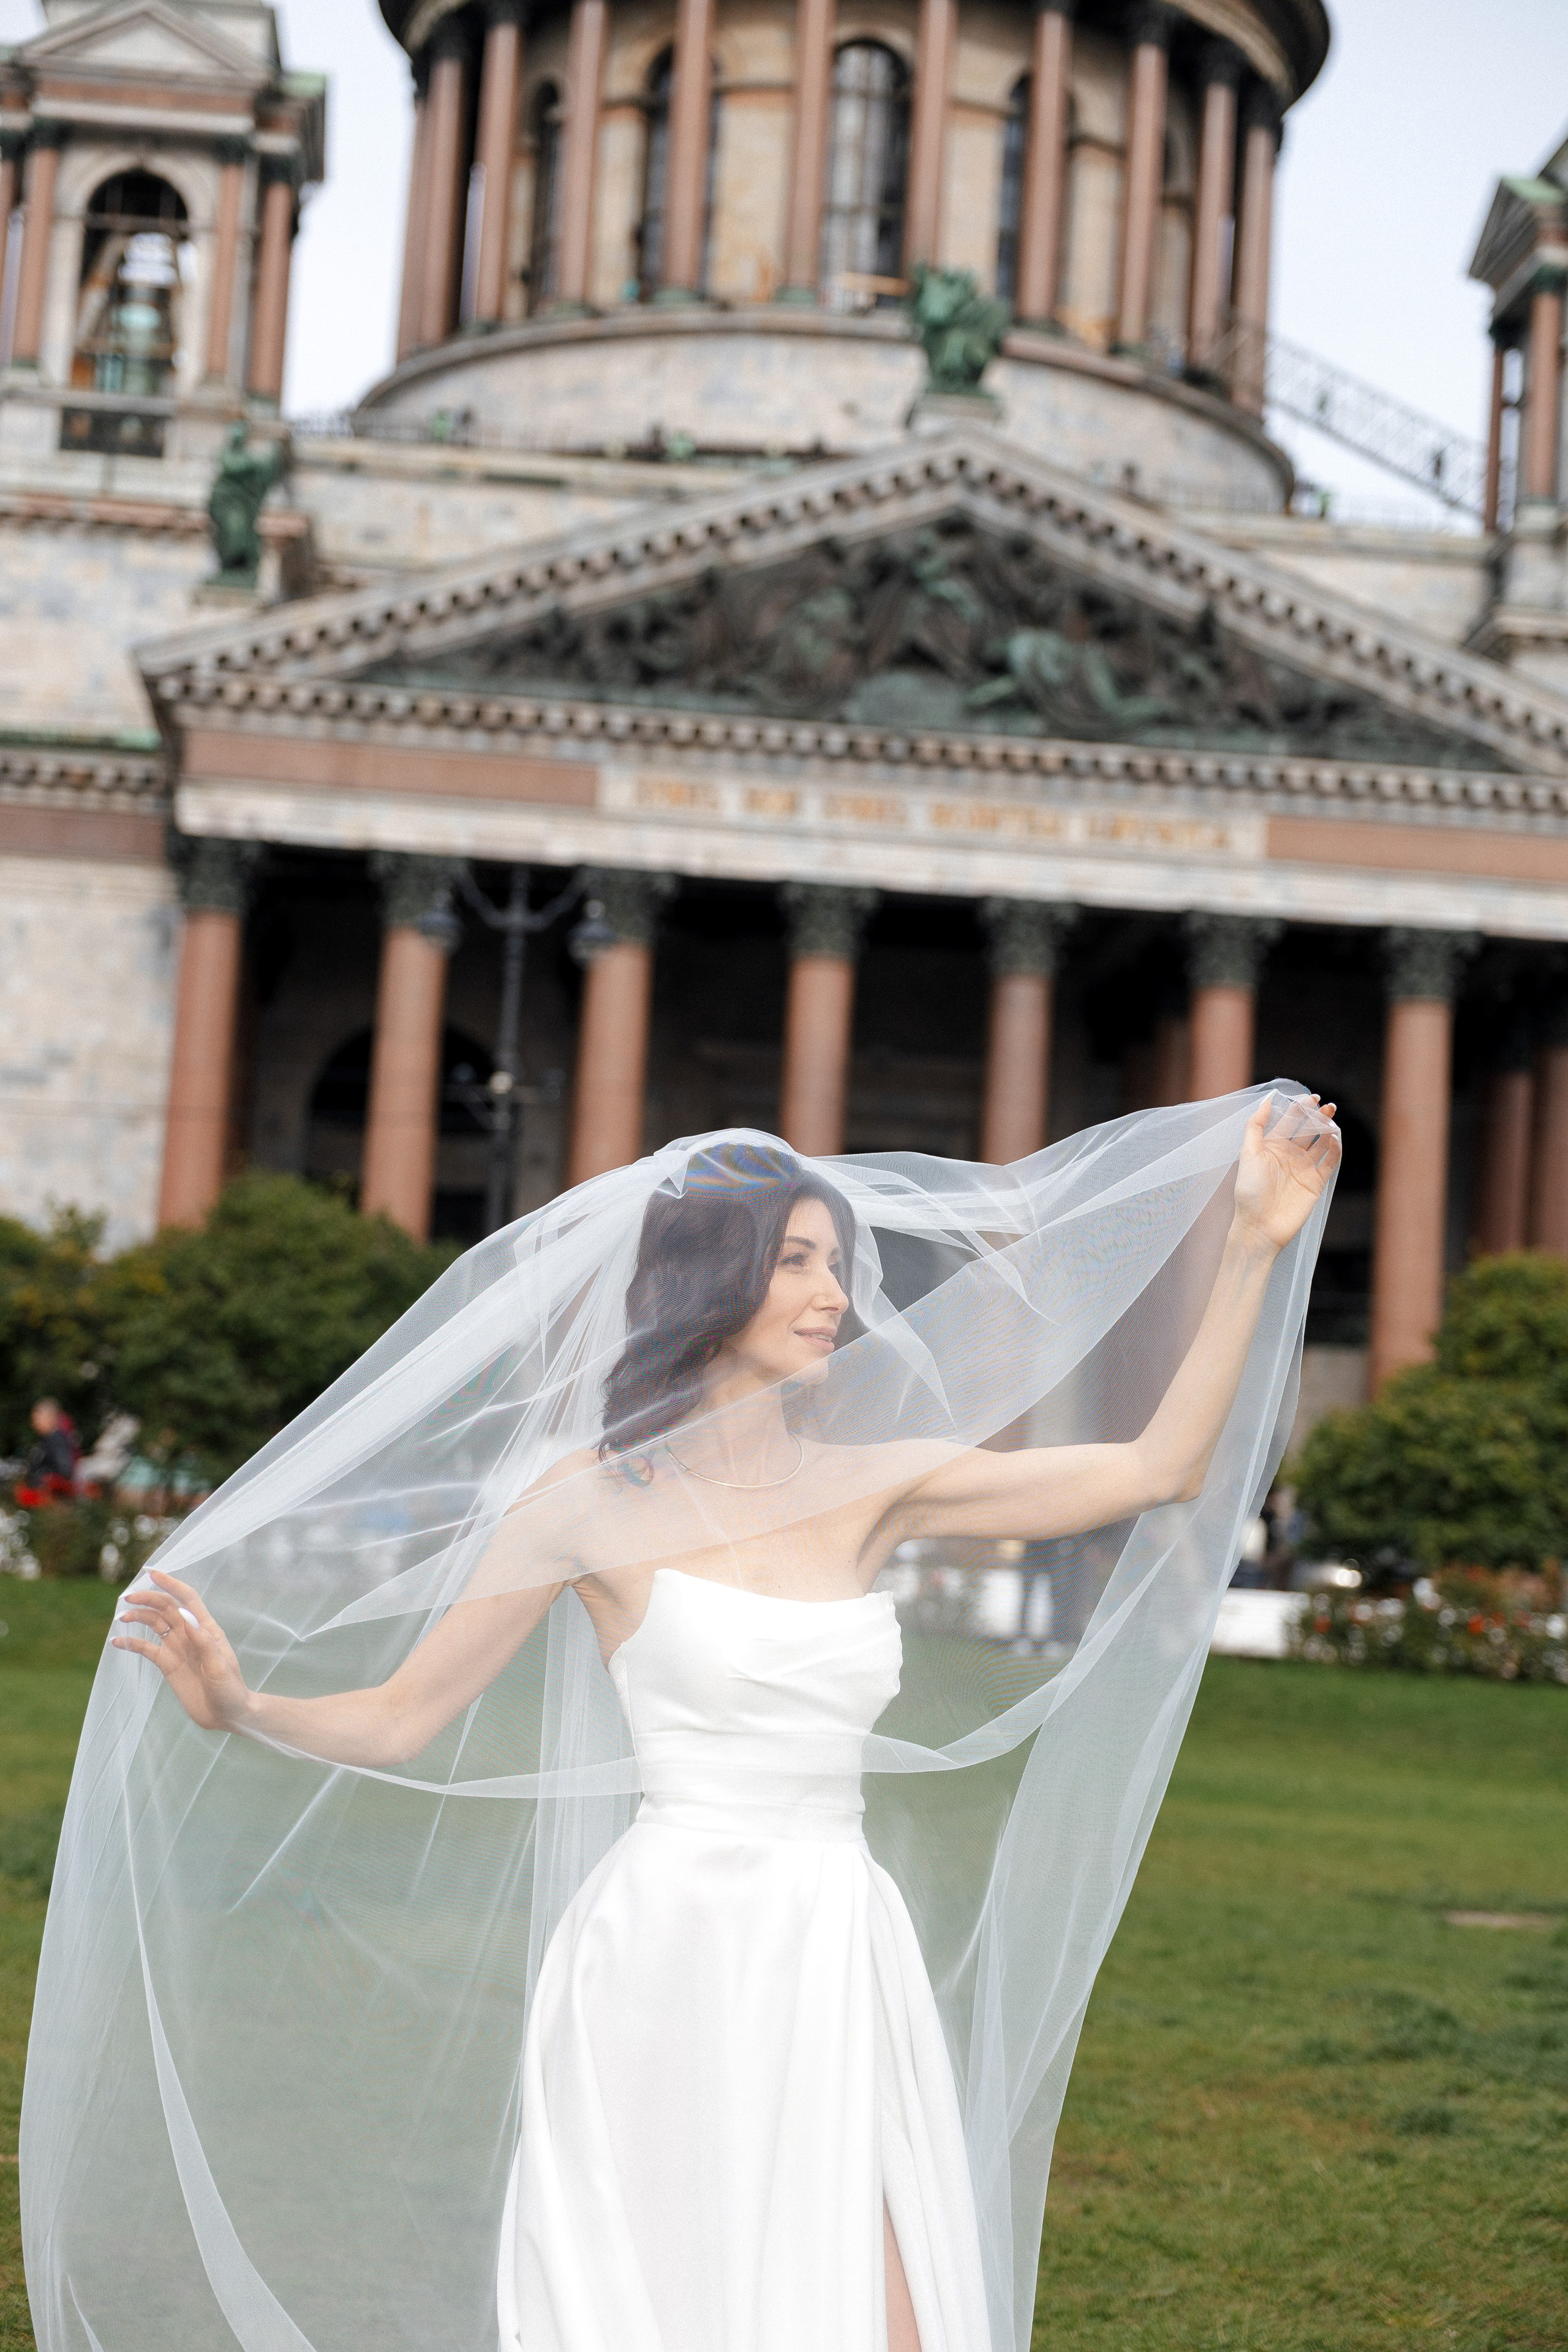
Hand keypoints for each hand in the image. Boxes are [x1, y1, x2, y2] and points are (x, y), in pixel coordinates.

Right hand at [112, 1569, 252, 1733]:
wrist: (228, 1715)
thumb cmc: (230, 1689)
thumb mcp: (219, 1666)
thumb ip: (203, 1641)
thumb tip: (185, 1615)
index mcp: (206, 1629)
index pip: (187, 1599)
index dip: (171, 1584)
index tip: (152, 1573)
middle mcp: (190, 1634)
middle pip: (166, 1608)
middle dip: (148, 1598)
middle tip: (127, 1597)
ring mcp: (178, 1648)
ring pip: (155, 1624)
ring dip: (139, 1617)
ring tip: (122, 1617)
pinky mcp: (168, 1664)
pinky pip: (147, 1649)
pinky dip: (132, 1644)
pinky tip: (117, 1642)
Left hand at [1231, 1093, 1341, 1252]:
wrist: (1260, 1226)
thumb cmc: (1249, 1191)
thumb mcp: (1248, 1154)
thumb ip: (1255, 1126)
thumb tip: (1267, 1100)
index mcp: (1271, 1146)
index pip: (1290, 1121)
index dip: (1300, 1108)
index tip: (1311, 1097)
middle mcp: (1289, 1155)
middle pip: (1308, 1130)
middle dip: (1318, 1117)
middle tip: (1328, 1106)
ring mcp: (1303, 1168)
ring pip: (1321, 1144)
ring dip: (1328, 1131)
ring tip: (1333, 1119)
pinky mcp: (1315, 1183)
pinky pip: (1330, 1163)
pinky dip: (1335, 1151)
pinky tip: (1336, 1140)